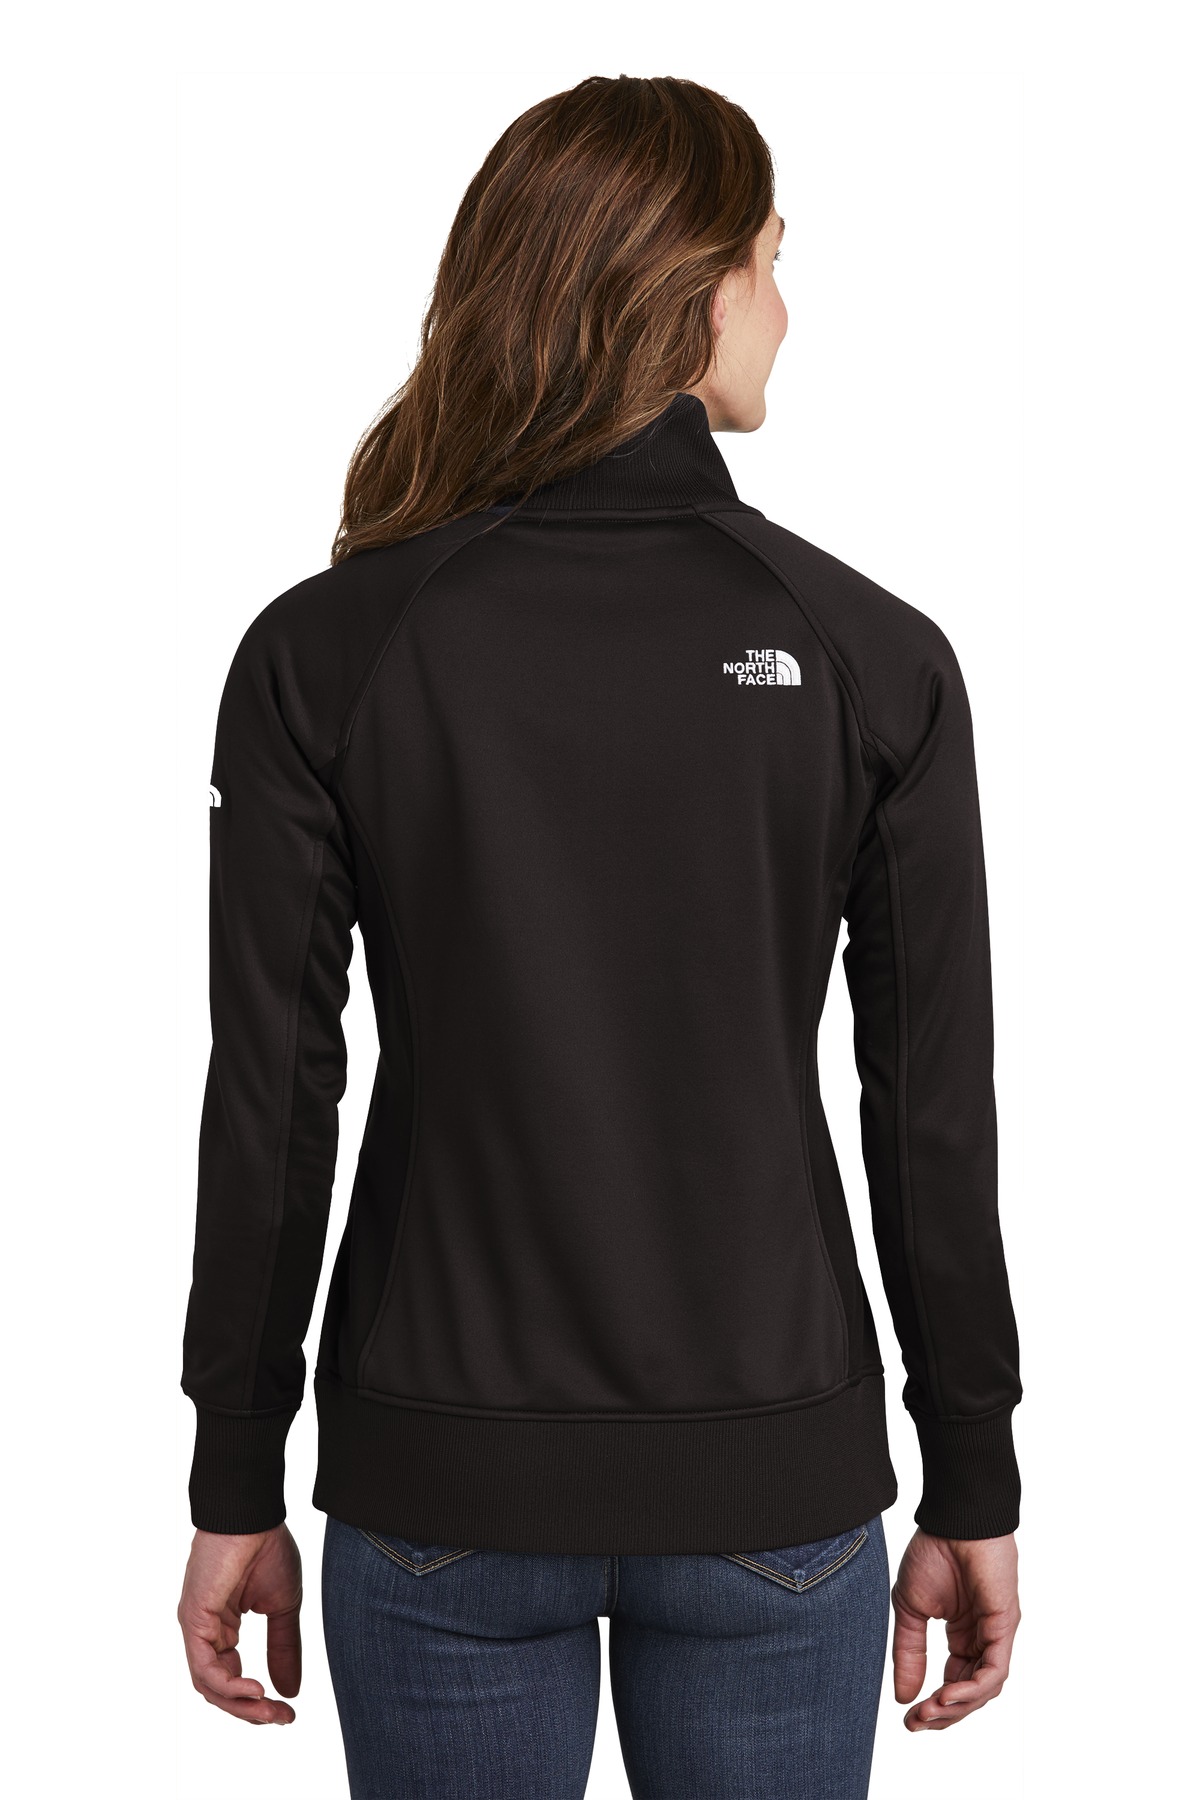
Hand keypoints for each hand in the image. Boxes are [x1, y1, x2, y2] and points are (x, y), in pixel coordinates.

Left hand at [178, 1523, 301, 1723]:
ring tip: (271, 1710)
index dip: (258, 1701)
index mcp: (222, 1627)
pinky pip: (204, 1667)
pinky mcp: (193, 1619)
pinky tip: (256, 1690)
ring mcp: (195, 1626)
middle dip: (251, 1711)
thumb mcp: (283, 1606)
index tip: (288, 1713)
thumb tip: (290, 1690)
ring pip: (209, 1685)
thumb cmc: (267, 1548)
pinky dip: (229, 1685)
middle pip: (219, 1689)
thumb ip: (284, 1647)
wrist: (254, 1513)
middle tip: (282, 1719)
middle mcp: (204, 1632)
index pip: (232, 1678)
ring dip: (241, 1704)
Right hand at [891, 1528, 1018, 1729]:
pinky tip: (946, 1695)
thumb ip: (909, 1651)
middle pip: (970, 1692)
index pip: (953, 1682)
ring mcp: (996, 1634)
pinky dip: (972, 1689)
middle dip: (943, 1713)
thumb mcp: (910, 1608)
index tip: (908, 1719)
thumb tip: (902, 1696)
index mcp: (962, 1633)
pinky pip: (993, 1671)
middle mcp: (982, 1638)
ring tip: (929, 1711)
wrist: (952, 1520)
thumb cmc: (933, 1552)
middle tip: (917, 1724)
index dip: (933, 1705)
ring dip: (956, 1707)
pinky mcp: (1005, 1626)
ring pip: (984, 1688)